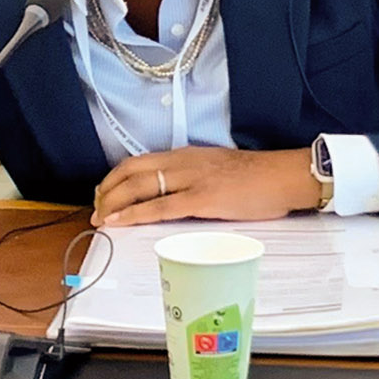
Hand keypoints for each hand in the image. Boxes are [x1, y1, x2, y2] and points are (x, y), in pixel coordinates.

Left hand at [91, 146, 319, 227]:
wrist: (283, 177)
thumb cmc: (256, 178)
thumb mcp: (215, 170)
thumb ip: (191, 179)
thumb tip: (172, 196)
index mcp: (184, 155)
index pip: (138, 162)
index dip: (115, 178)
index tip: (103, 194)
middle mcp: (182, 162)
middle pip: (131, 172)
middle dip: (107, 191)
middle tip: (95, 209)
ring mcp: (191, 179)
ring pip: (140, 187)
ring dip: (114, 203)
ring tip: (100, 219)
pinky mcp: (202, 198)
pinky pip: (160, 207)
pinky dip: (136, 215)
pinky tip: (121, 222)